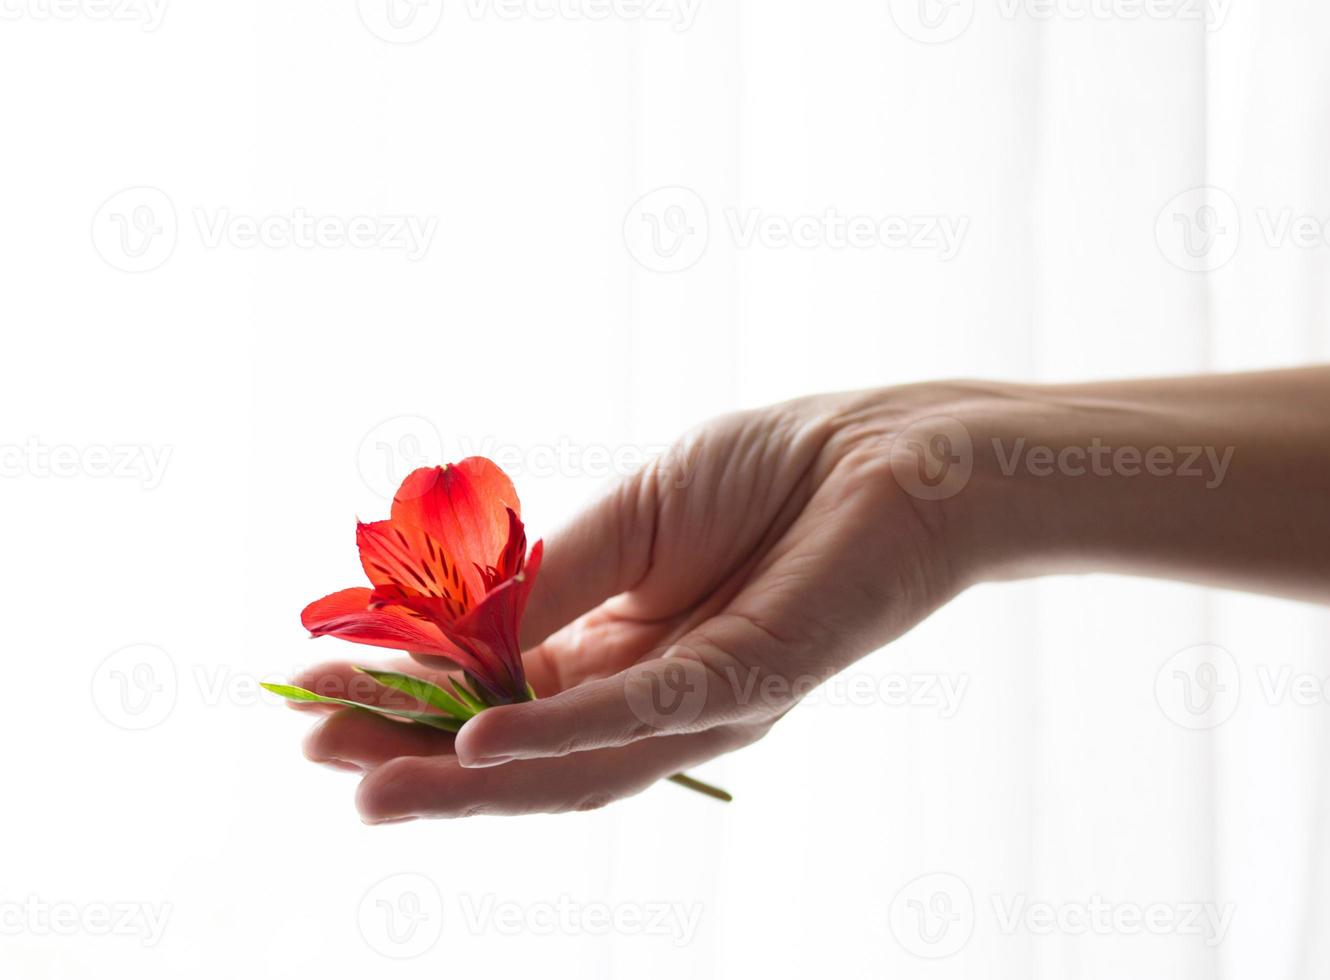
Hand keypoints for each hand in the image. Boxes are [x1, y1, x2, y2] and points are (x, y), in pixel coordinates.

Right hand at [290, 385, 997, 819]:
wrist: (889, 452)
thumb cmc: (772, 472)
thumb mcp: (634, 519)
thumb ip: (548, 578)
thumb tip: (444, 624)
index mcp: (619, 646)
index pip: (500, 693)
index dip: (413, 701)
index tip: (318, 692)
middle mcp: (655, 692)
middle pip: (525, 747)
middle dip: (419, 758)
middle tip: (317, 758)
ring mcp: (703, 700)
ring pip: (571, 760)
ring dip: (466, 780)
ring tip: (368, 787)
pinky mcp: (753, 681)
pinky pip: (642, 712)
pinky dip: (557, 730)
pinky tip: (480, 741)